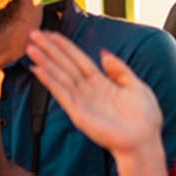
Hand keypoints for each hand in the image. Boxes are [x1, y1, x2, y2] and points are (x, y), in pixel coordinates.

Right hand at [27, 31, 163, 157]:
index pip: (77, 59)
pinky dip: (49, 82)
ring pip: (59, 76)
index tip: (50, 34)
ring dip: (44, 62)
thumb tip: (104, 53)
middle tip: (32, 35)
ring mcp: (81, 101)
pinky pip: (61, 94)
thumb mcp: (136, 85)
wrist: (144, 141)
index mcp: (101, 82)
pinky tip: (38, 70)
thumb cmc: (144, 118)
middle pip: (64, 65)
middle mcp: (87, 90)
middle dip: (48, 50)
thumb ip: (119, 69)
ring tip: (30, 48)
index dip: (64, 46)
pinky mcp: (78, 113)